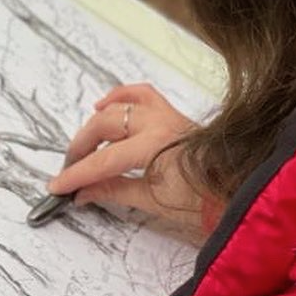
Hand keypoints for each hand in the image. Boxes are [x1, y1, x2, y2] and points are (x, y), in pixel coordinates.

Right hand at [47, 83, 202, 227]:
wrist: (237, 193)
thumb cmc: (203, 202)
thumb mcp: (153, 202)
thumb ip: (113, 191)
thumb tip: (82, 192)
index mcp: (156, 146)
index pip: (104, 160)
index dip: (77, 174)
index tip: (58, 186)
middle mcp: (160, 123)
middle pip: (106, 125)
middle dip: (82, 147)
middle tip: (70, 169)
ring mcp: (167, 114)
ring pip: (120, 106)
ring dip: (97, 124)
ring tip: (85, 145)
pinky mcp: (172, 114)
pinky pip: (142, 94)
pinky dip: (120, 97)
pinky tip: (103, 106)